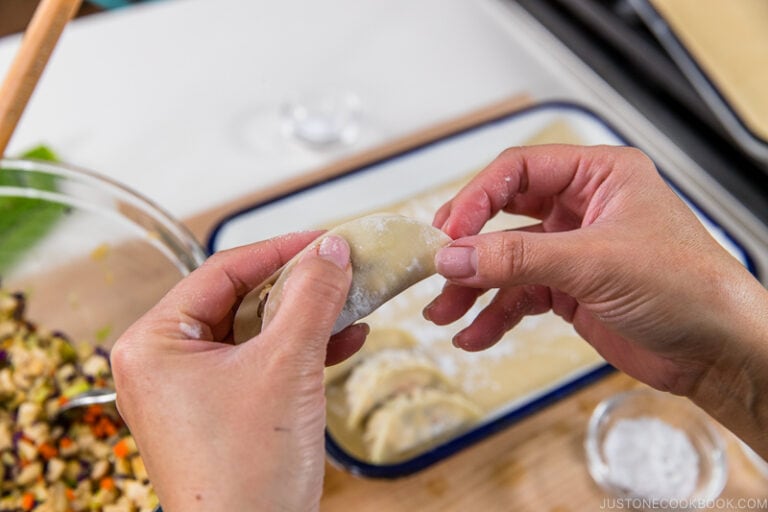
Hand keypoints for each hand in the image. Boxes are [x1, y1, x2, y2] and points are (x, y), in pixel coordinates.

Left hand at [110, 232, 366, 511]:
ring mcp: (193, 389)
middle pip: (239, 299)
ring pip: (256, 331)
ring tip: (352, 301)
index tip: (325, 239)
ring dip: (306, 317)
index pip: (221, 271)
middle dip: (297, 287)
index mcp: (155, 342)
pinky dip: (301, 350)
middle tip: (342, 268)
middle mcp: (164, 362)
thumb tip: (331, 249)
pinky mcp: (221, 411)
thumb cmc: (246, 473)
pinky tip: (345, 339)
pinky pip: (262, 363)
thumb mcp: (285, 367)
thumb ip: (310, 298)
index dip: (279, 250)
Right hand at [424, 145, 767, 440]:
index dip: (478, 198)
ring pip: (505, 261)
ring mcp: (572, 251)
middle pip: (504, 216)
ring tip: (444, 312)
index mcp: (598, 176)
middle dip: (469, 245)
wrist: (719, 353)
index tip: (450, 232)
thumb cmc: (688, 288)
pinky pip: (518, 297)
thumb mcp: (596, 263)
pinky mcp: (569, 291)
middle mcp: (581, 208)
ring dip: (473, 288)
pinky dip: (494, 316)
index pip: (519, 171)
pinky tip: (475, 334)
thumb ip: (518, 258)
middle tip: (437, 265)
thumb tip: (454, 255)